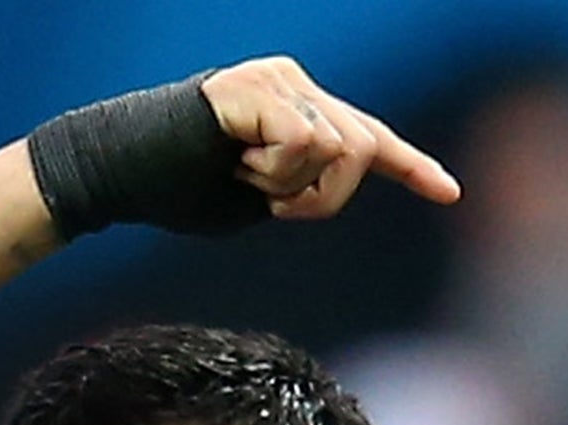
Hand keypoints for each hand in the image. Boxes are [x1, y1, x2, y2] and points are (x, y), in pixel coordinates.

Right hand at [202, 57, 459, 218]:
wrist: (117, 172)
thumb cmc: (182, 189)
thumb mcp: (263, 196)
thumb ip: (306, 185)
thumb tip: (342, 168)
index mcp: (301, 108)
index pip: (369, 139)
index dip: (411, 167)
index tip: (449, 193)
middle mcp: (296, 83)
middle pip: (362, 149)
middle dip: (322, 198)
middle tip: (267, 201)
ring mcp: (278, 80)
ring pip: (337, 150)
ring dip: (290, 186)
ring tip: (242, 174)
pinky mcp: (257, 87)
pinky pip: (303, 144)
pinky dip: (274, 172)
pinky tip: (234, 161)